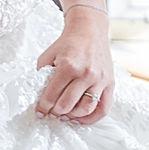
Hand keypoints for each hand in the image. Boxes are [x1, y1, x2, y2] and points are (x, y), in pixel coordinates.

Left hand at [36, 7, 113, 125]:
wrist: (89, 30)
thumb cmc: (68, 43)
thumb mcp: (49, 55)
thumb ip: (42, 75)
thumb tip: (38, 96)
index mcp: (68, 66)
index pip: (51, 95)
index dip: (43, 107)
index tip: (39, 112)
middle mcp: (86, 74)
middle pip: (67, 105)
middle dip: (55, 112)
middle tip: (51, 113)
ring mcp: (99, 79)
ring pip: (85, 109)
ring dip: (72, 116)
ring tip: (65, 115)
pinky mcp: (109, 83)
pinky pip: (103, 108)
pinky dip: (92, 118)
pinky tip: (80, 119)